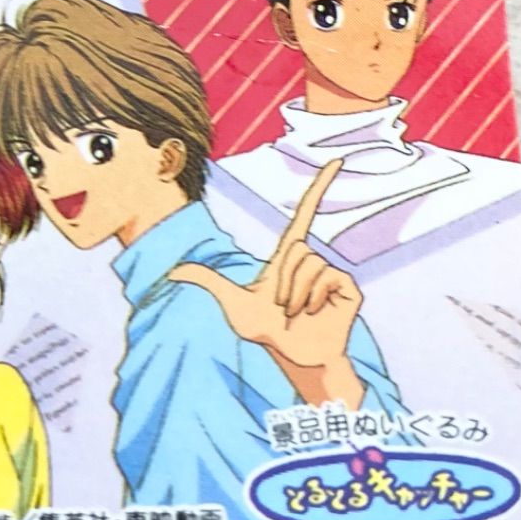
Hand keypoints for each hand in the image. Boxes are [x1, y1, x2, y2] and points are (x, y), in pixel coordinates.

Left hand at [167, 158, 364, 407]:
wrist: (293, 357)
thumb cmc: (266, 331)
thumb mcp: (232, 303)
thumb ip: (207, 281)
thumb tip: (171, 272)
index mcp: (290, 255)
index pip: (305, 213)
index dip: (319, 187)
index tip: (335, 162)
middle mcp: (313, 258)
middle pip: (297, 250)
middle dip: (283, 282)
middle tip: (282, 306)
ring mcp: (333, 273)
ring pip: (311, 264)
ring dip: (296, 294)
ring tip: (296, 313)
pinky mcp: (349, 289)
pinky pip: (329, 277)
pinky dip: (315, 298)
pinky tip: (315, 314)